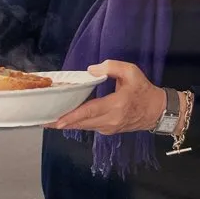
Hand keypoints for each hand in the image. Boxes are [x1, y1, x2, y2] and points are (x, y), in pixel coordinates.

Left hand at [47, 60, 166, 133]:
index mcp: (117, 105)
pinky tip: (65, 118)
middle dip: (62, 122)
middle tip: (42, 120)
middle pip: (82, 123)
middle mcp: (111, 120)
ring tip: (48, 120)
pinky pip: (89, 127)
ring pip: (84, 127)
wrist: (157, 111)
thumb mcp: (132, 72)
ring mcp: (110, 128)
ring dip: (67, 124)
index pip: (90, 111)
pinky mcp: (108, 131)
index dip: (73, 116)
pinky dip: (77, 123)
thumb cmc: (143, 90)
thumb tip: (91, 70)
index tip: (57, 120)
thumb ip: (111, 67)